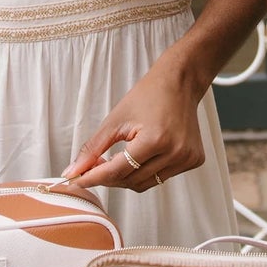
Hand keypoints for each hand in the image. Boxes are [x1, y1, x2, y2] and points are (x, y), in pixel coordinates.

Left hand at [60, 66, 206, 191]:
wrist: (180, 83)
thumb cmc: (149, 95)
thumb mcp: (115, 120)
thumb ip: (93, 149)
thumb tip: (73, 171)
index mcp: (156, 139)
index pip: (118, 170)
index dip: (94, 177)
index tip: (77, 180)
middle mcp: (175, 152)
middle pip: (131, 181)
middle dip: (109, 177)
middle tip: (95, 166)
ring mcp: (187, 158)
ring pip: (145, 183)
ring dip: (126, 177)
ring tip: (116, 160)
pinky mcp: (193, 161)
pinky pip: (161, 177)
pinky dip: (145, 172)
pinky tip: (141, 157)